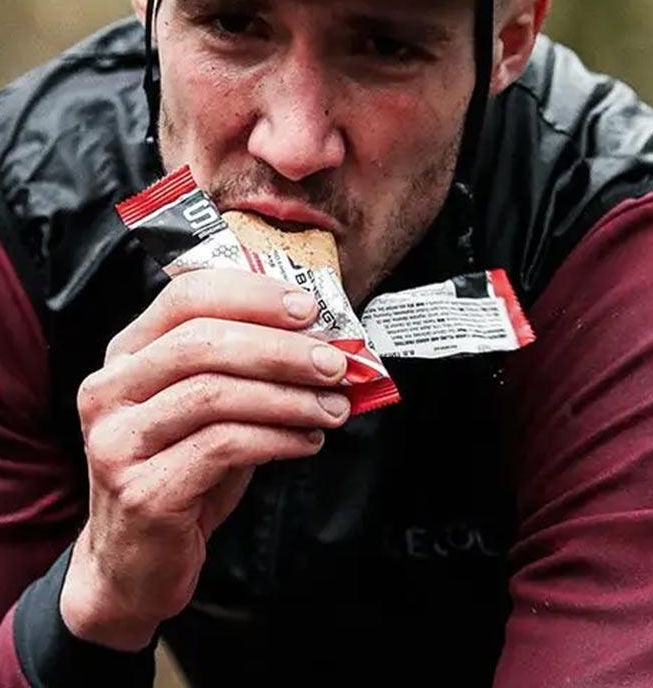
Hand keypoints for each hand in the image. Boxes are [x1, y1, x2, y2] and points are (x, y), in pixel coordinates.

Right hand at [60, 269, 348, 649]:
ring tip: (331, 407)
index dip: (252, 295)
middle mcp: (111, 390)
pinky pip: (222, 446)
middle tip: (334, 363)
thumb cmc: (180, 473)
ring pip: (214, 393)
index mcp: (127, 354)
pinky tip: (306, 440)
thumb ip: (244, 368)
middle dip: (281, 349)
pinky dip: (277, 437)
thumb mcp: (206, 408)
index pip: (186, 296)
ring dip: (288, 396)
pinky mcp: (142, 489)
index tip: (308, 309)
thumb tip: (319, 341)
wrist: (135, 565)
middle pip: (203, 342)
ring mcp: (118, 440)